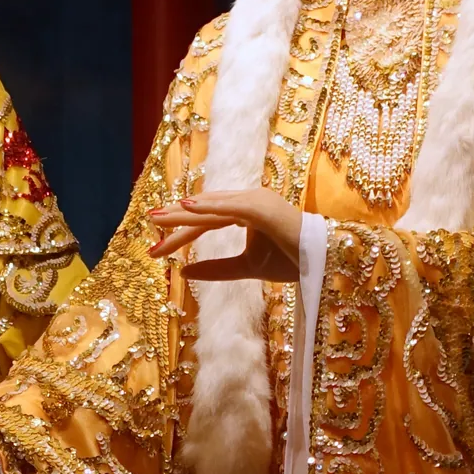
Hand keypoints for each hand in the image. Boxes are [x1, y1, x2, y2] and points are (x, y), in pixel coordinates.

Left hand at [148, 187, 301, 281]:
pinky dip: (209, 208)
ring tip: (158, 218)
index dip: (181, 232)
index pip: (206, 221)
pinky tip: (187, 208)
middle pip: (204, 211)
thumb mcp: (246, 267)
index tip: (158, 247)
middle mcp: (248, 201)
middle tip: (150, 225)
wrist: (323, 263)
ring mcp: (256, 201)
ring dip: (184, 212)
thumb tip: (186, 273)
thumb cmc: (292, 261)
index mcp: (246, 211)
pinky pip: (230, 208)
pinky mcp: (262, 208)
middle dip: (176, 219)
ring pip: (212, 207)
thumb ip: (218, 269)